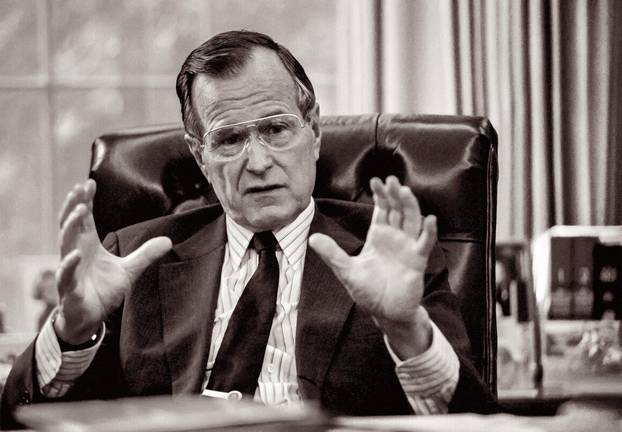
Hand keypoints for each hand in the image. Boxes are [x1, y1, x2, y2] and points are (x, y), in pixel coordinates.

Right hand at [54, 179, 171, 343]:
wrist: (89, 318)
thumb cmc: (103, 291)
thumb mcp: (129, 270)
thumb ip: (145, 254)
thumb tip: (168, 240)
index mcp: (88, 246)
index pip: (84, 219)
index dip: (85, 201)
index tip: (90, 183)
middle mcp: (75, 253)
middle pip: (71, 225)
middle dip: (74, 206)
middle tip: (79, 189)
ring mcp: (69, 270)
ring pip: (65, 244)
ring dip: (70, 227)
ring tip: (80, 211)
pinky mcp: (68, 289)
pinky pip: (65, 275)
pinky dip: (68, 264)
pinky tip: (74, 255)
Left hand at [309, 176, 436, 356]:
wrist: (385, 313)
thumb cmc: (368, 291)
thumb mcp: (347, 270)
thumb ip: (332, 254)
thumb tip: (312, 237)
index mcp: (379, 237)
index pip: (381, 210)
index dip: (380, 196)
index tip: (376, 181)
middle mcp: (395, 238)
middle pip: (397, 210)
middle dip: (394, 195)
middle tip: (391, 180)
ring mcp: (407, 248)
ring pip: (412, 221)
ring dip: (410, 206)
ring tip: (405, 192)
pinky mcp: (417, 261)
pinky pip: (425, 243)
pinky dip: (429, 231)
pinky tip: (429, 219)